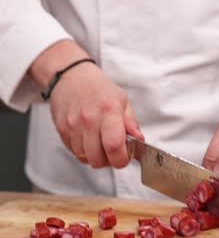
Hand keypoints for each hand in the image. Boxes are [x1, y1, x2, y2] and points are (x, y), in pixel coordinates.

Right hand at [30, 40, 143, 167]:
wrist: (70, 75)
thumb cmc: (97, 87)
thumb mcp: (121, 100)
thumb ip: (131, 123)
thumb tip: (139, 140)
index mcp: (108, 111)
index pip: (114, 146)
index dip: (121, 160)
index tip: (124, 158)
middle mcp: (89, 120)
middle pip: (97, 159)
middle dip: (107, 162)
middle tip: (111, 153)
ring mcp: (73, 126)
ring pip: (84, 158)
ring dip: (94, 157)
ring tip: (99, 144)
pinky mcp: (61, 130)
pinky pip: (73, 152)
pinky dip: (82, 151)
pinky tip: (87, 139)